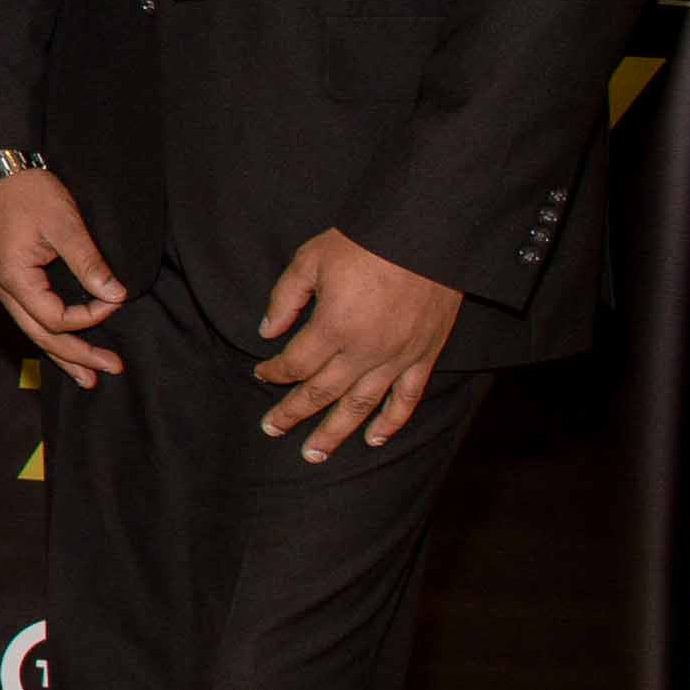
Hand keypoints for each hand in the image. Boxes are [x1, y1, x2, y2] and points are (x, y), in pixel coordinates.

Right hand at [0, 164, 125, 385]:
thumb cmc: (29, 192)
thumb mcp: (65, 225)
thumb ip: (89, 263)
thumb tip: (115, 295)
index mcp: (14, 277)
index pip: (55, 317)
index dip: (90, 316)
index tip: (116, 300)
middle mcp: (2, 288)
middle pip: (40, 335)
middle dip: (76, 355)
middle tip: (110, 370)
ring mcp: (0, 284)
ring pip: (32, 330)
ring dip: (61, 354)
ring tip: (86, 376)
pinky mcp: (6, 277)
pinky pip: (28, 316)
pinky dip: (48, 334)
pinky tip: (62, 346)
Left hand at [256, 228, 463, 456]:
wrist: (427, 234)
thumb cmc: (365, 242)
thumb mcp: (310, 259)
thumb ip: (285, 298)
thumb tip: (266, 332)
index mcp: (332, 327)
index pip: (295, 363)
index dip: (274, 372)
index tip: (262, 373)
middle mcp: (364, 351)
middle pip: (321, 392)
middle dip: (293, 413)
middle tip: (272, 430)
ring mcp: (397, 358)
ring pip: (361, 406)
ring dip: (335, 432)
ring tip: (314, 454)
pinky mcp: (424, 356)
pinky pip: (406, 398)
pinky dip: (391, 421)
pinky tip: (374, 439)